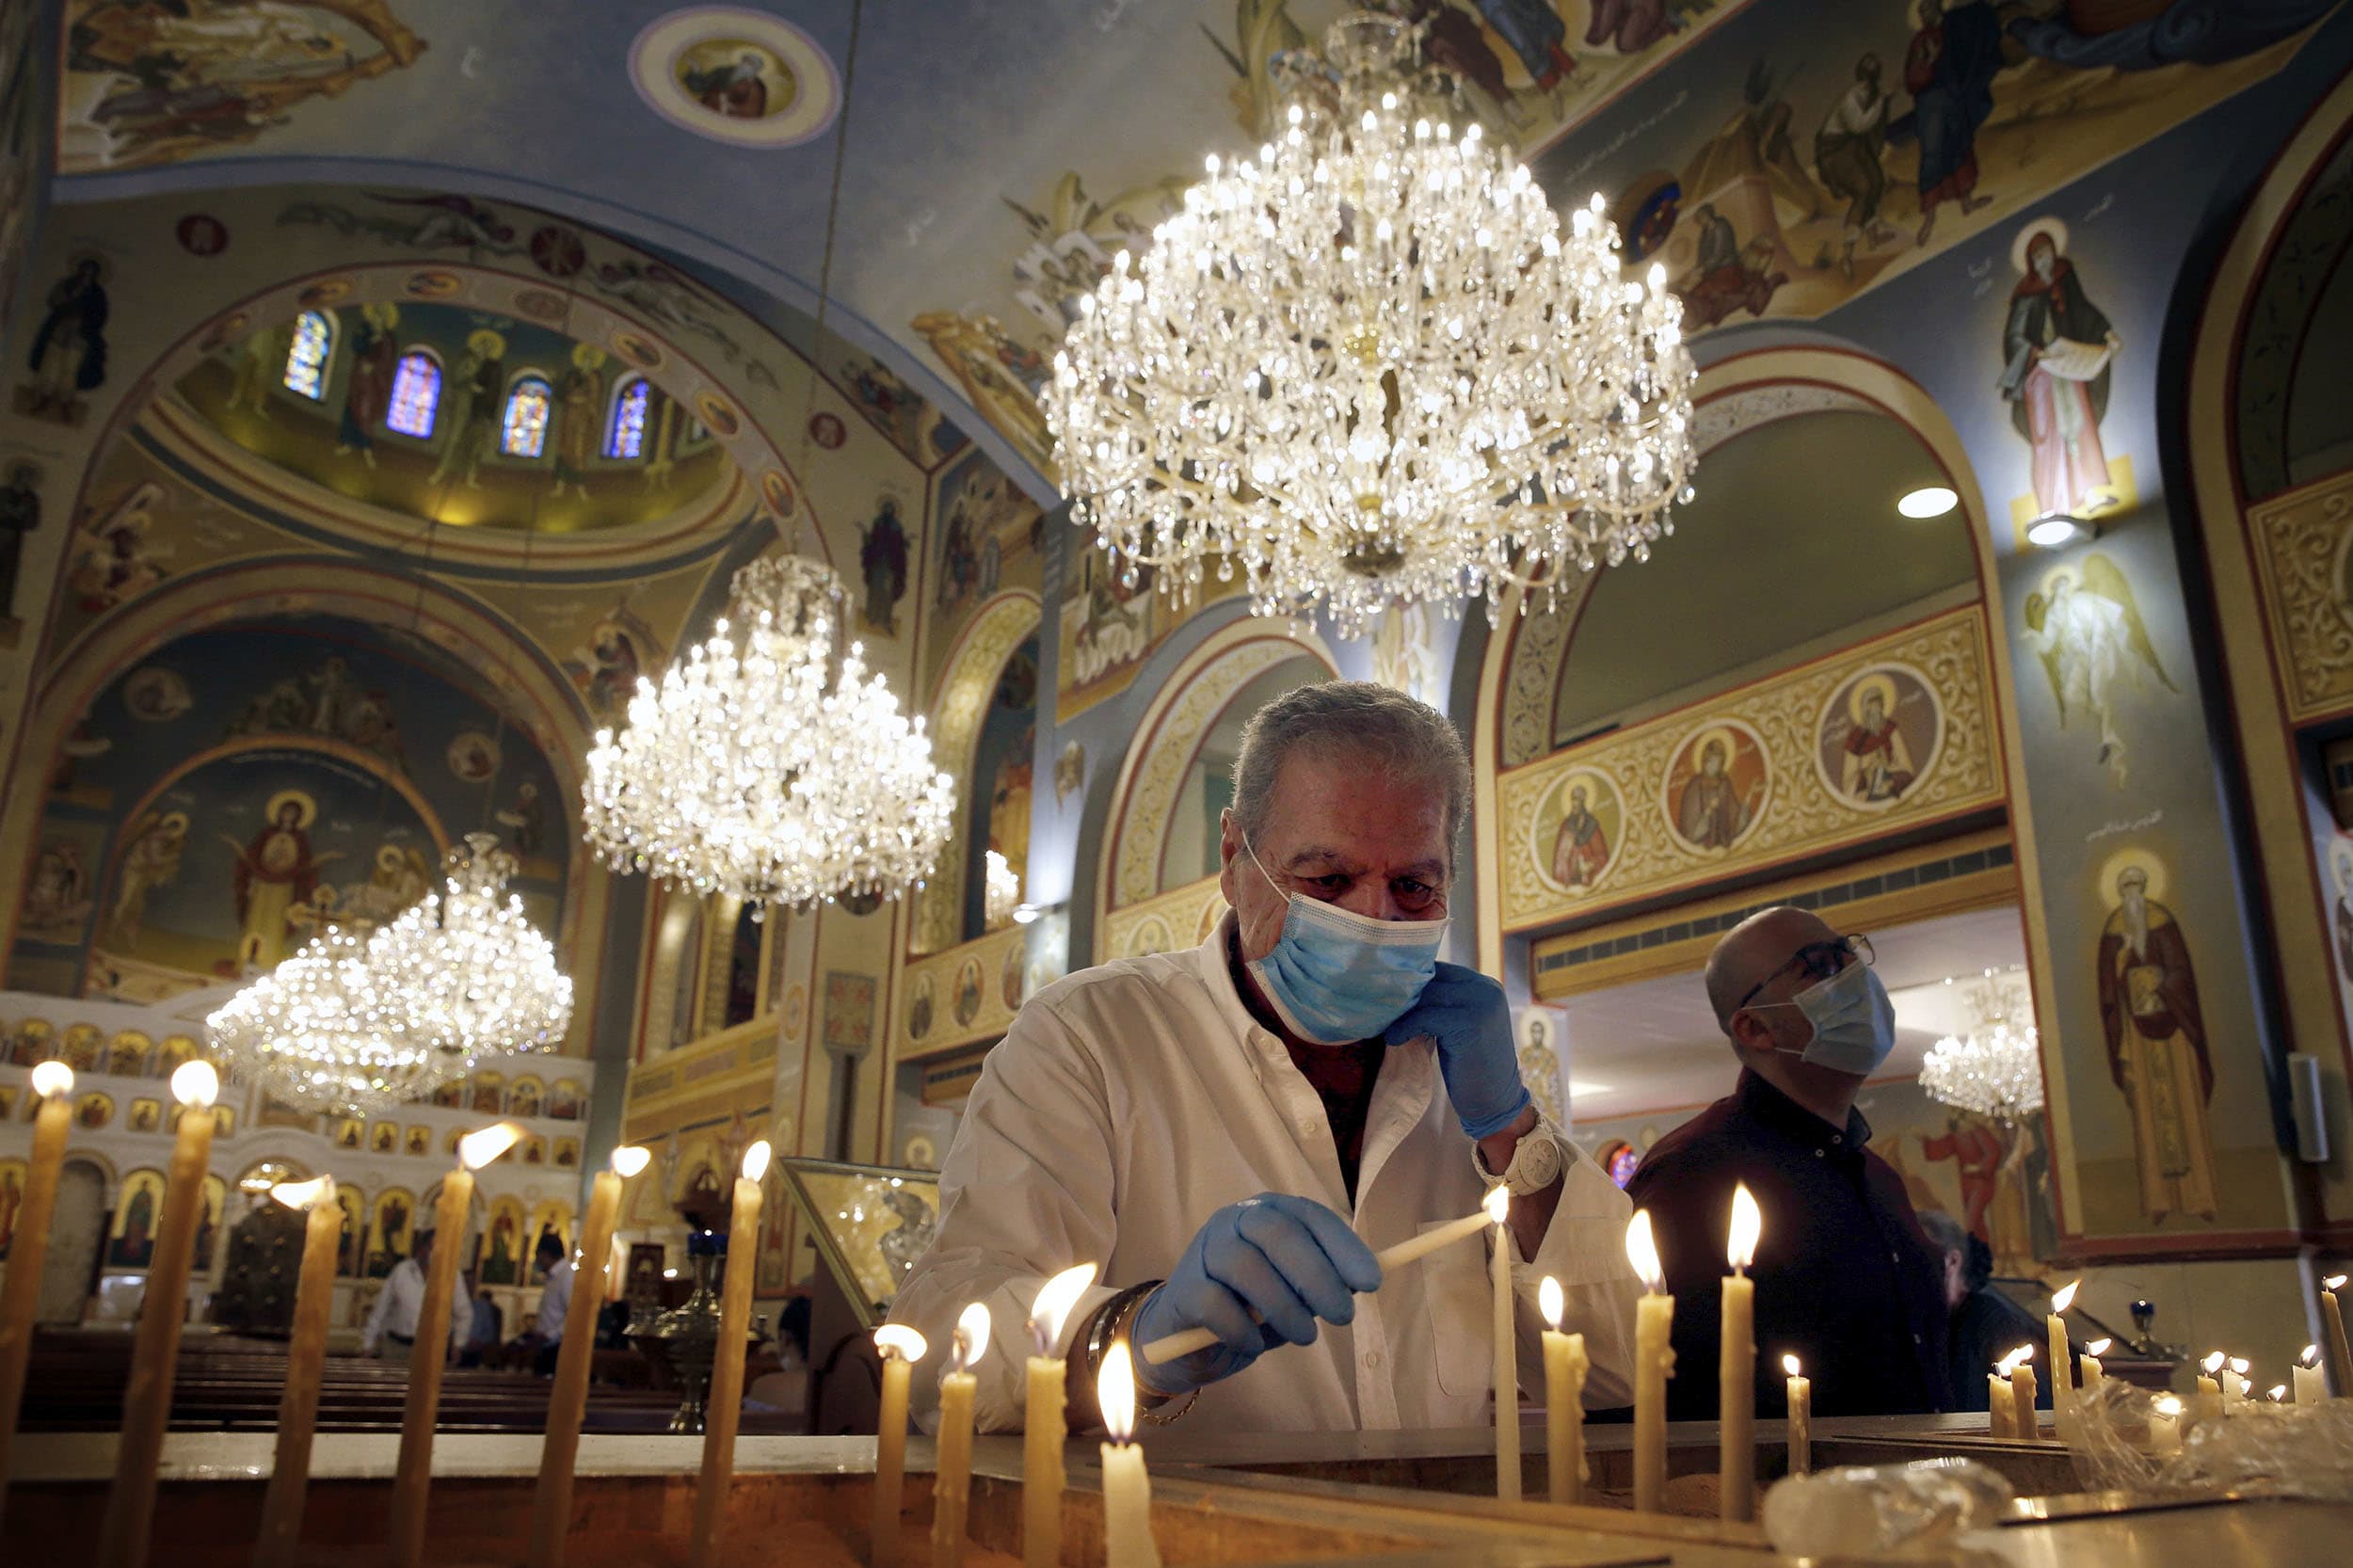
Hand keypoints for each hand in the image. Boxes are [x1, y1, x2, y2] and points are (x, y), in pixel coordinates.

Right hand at [1131, 1193, 1381, 1396]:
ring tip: (1306, 1337)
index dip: (1343, 1248)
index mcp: (1268, 1213)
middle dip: (1317, 1275)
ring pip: (1245, 1265)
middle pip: (1277, 1233)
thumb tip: (1360, 1283)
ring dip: (1283, 1306)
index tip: (1371, 1282)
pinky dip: (1240, 1328)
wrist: (1187, 1342)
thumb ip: (1320, 1283)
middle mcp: (1234, 1221)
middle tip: (1343, 1316)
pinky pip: (1214, 1303)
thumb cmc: (1250, 1309)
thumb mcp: (1293, 1294)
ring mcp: (1204, 1250)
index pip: (1310, 1217)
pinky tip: (1253, 1345)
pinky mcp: (1182, 1288)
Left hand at [1390, 962, 1530, 1140]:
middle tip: (1380, 1009)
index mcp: (1486, 986)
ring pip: (1426, 996)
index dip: (1413, 981)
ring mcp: (1480, 1005)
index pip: (1440, 970)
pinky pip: (1424, 1017)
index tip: (1389, 996)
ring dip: (1401, 1010)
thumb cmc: (1473, 1065)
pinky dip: (1404, 1027)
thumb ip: (1445, 1004)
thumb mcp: (1463, 1025)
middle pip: (1432, 979)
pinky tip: (1393, 1039)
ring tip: (1384, 1024)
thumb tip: (1402, 989)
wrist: (1496, 1101)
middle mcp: (1486, 990)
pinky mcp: (1468, 1025)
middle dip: (1404, 994)